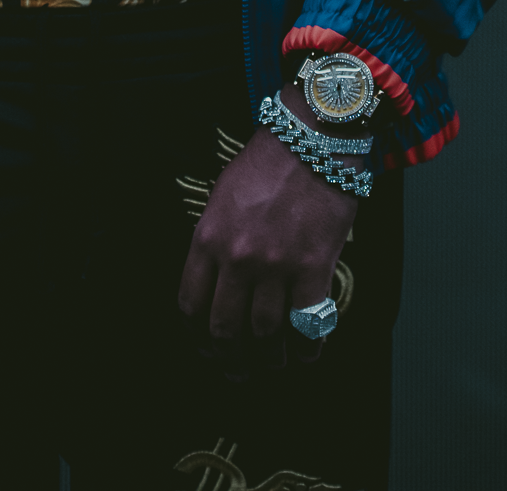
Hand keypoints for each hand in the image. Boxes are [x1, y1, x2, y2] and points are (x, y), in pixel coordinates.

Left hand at [177, 87, 357, 373]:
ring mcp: (276, 266)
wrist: (313, 138)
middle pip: (225, 329)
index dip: (196, 335)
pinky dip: (306, 348)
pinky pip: (307, 326)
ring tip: (273, 364)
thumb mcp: (222, 195)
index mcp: (208, 238)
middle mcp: (238, 258)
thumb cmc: (267, 161)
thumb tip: (217, 281)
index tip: (205, 345)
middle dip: (228, 358)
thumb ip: (215, 240)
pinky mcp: (314, 269)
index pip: (191, 304)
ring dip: (268, 359)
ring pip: (265, 335)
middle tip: (237, 369)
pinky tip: (305, 353)